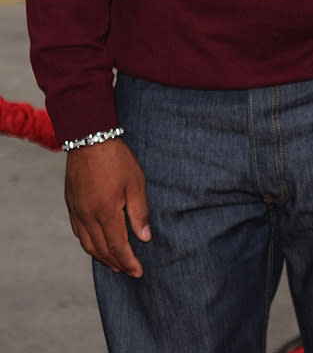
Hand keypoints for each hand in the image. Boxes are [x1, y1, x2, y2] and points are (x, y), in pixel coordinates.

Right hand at [65, 139, 150, 276]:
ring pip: (87, 244)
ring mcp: (76, 210)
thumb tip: (144, 237)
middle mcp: (87, 216)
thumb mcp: (135, 182)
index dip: (128, 262)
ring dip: (101, 257)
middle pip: (101, 249)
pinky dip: (88, 243)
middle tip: (129, 271)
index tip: (138, 272)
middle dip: (116, 263)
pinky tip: (96, 244)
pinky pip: (78, 232)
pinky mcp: (71, 203)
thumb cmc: (116, 158)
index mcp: (105, 212)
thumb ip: (139, 212)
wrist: (89, 137)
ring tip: (114, 263)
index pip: (118, 247)